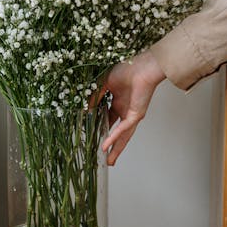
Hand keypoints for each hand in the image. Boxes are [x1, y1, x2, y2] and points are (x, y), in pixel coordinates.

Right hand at [95, 50, 165, 165]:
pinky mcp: (136, 114)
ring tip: (109, 161)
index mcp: (118, 102)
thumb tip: (85, 109)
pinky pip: (123, 128)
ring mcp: (131, 114)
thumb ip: (94, 97)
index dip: (99, 128)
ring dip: (115, 148)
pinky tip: (106, 144)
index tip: (90, 135)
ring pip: (123, 135)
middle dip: (110, 144)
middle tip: (103, 156)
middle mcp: (125, 110)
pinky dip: (114, 136)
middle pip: (116, 132)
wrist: (142, 66)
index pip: (107, 119)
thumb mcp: (103, 84)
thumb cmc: (126, 69)